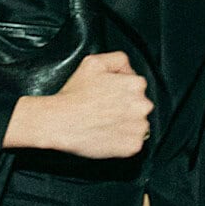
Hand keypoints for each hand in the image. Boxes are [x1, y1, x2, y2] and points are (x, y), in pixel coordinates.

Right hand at [4, 52, 150, 159]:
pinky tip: (107, 134)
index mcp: (136, 84)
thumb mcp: (93, 62)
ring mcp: (139, 128)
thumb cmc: (75, 95)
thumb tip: (128, 68)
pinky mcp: (133, 146)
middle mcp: (142, 106)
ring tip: (105, 123)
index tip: (107, 95)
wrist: (62, 122)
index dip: (120, 89)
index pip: (136, 85)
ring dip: (126, 124)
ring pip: (138, 124)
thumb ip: (117, 59)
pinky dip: (123, 141)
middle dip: (125, 107)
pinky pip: (133, 143)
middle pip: (139, 105)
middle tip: (104, 110)